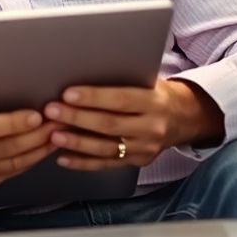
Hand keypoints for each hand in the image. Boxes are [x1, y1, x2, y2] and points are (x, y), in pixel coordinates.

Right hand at [0, 92, 60, 189]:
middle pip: (5, 147)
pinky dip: (33, 159)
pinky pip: (14, 171)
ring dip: (39, 149)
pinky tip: (46, 146)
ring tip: (57, 133)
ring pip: (14, 163)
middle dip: (35, 136)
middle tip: (56, 122)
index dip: (13, 123)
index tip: (37, 115)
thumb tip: (6, 74)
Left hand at [44, 79, 224, 170]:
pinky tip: (63, 158)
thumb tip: (80, 72)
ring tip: (53, 135)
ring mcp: (145, 148)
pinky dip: (83, 163)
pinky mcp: (138, 162)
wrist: (185, 117)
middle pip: (109, 125)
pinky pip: (107, 164)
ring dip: (76, 143)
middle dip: (76, 118)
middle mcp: (152, 127)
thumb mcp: (147, 80)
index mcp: (154, 102)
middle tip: (51, 111)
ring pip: (106, 148)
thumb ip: (120, 81)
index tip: (67, 94)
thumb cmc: (156, 93)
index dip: (93, 97)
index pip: (120, 100)